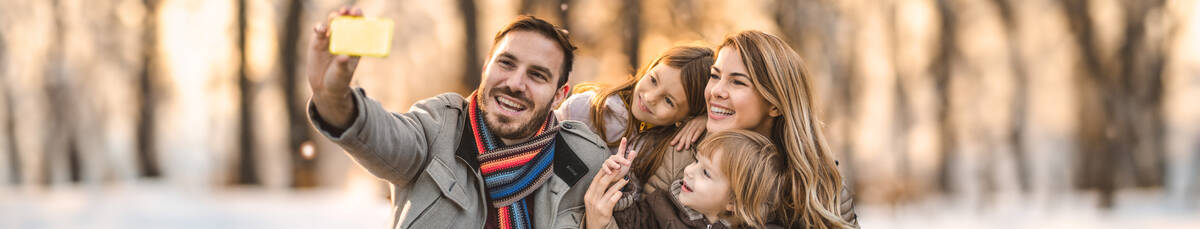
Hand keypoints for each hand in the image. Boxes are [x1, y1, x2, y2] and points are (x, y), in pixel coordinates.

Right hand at [307, 7, 362, 127]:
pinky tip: (320, 29)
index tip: (358, 12)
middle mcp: (343, 39)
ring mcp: (330, 40)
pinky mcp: (317, 43)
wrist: (325, 88)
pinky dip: (319, 28)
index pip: (359, 27)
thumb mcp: (343, 74)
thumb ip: (343, 64)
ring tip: (335, 17)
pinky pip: (319, 31)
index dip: (359, 18)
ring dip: (334, 18)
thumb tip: (344, 56)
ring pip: (332, 24)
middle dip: (347, 14)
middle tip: (347, 10)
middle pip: (346, 22)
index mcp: (355, 44)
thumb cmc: (339, 80)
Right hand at [584, 138, 638, 228]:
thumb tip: (608, 177)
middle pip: (602, 182)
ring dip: (618, 183)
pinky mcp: (604, 210)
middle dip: (611, 174)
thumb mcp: (594, 199)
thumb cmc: (596, 211)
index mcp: (589, 193)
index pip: (596, 179)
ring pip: (608, 191)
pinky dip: (617, 195)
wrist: (594, 226)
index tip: (612, 165)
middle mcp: (592, 198)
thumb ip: (599, 189)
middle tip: (620, 168)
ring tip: (625, 179)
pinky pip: (612, 200)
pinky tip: (621, 192)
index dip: (604, 171)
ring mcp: (597, 204)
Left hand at [671, 116, 706, 150]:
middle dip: (681, 142)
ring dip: (688, 141)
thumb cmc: (702, 121)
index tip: (671, 144)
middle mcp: (691, 123)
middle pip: (685, 134)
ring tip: (686, 147)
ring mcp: (697, 124)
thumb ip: (688, 129)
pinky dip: (695, 136)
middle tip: (678, 149)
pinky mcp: (703, 125)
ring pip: (691, 133)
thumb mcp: (694, 124)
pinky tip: (693, 141)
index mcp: (688, 123)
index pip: (681, 132)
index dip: (676, 138)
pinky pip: (699, 131)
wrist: (711, 115)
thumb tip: (682, 136)